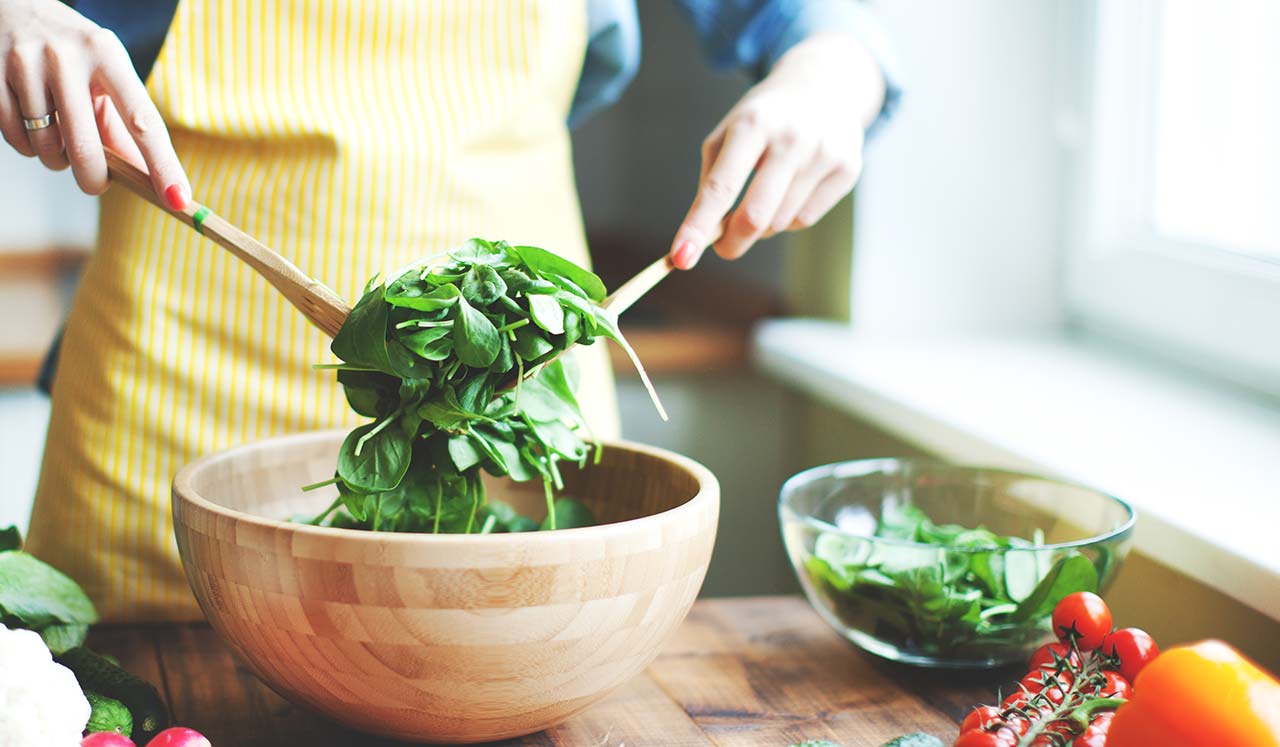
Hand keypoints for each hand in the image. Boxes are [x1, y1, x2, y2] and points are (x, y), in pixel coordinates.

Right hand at [0, 0, 188, 206]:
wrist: (13, 6)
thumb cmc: (74, 52)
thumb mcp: (106, 74)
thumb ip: (123, 124)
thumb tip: (146, 177)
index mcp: (107, 55)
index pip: (142, 120)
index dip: (163, 164)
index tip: (178, 199)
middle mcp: (66, 57)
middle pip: (87, 148)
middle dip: (94, 179)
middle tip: (97, 182)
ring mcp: (25, 64)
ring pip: (47, 148)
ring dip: (57, 158)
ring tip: (59, 133)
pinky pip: (16, 138)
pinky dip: (28, 145)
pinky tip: (34, 124)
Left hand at [670, 32, 885, 268]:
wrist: (824, 85)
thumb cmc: (763, 120)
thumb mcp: (728, 135)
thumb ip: (713, 183)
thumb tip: (704, 238)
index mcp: (752, 125)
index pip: (720, 187)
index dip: (698, 226)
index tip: (680, 258)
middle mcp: (791, 137)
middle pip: (754, 216)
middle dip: (732, 243)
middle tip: (723, 248)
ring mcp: (824, 152)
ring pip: (780, 222)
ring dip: (762, 225)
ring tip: (764, 195)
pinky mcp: (848, 168)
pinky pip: (806, 219)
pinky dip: (789, 217)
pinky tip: (792, 190)